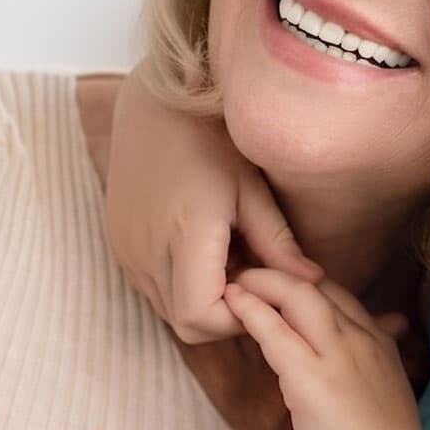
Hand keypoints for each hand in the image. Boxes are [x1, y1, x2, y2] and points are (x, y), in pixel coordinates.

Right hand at [106, 82, 320, 342]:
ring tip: (226, 255)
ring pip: (167, 309)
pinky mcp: (118, 245)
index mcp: (182, 234)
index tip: (258, 284)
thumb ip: (277, 240)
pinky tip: (200, 248)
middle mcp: (144, 251)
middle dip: (223, 312)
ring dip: (200, 297)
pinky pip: (151, 287)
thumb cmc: (209, 137)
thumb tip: (312, 280)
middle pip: (185, 323)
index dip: (236, 316)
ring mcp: (125, 250)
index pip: (201, 317)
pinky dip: (179, 282)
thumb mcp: (250, 186)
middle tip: (248, 272)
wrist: (153, 105)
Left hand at [223, 268, 429, 429]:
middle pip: (317, 287)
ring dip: (261, 281)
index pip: (340, 295)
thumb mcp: (385, 401)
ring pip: (297, 297)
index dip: (305, 283)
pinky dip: (251, 311)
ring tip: (232, 275)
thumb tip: (380, 340)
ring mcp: (340, 358)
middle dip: (279, 270)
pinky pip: (275, 332)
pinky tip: (232, 302)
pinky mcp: (311, 380)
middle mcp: (365, 342)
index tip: (278, 282)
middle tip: (247, 267)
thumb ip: (372, 367)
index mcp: (382, 346)